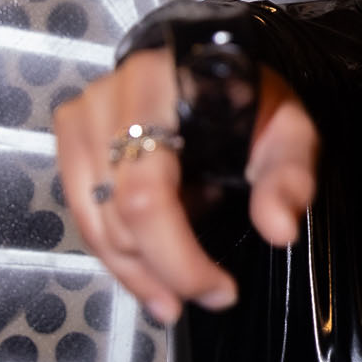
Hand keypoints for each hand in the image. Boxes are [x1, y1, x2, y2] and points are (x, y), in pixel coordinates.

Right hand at [53, 50, 318, 323]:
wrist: (208, 63)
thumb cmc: (251, 98)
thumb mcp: (289, 129)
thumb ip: (290, 176)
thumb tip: (280, 230)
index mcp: (163, 91)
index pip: (148, 194)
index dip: (177, 257)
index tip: (219, 290)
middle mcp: (109, 101)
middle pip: (117, 216)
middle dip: (161, 273)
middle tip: (206, 298)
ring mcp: (82, 117)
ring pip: (94, 222)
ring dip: (135, 273)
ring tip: (176, 298)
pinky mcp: (71, 136)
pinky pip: (84, 212)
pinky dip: (117, 251)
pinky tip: (152, 271)